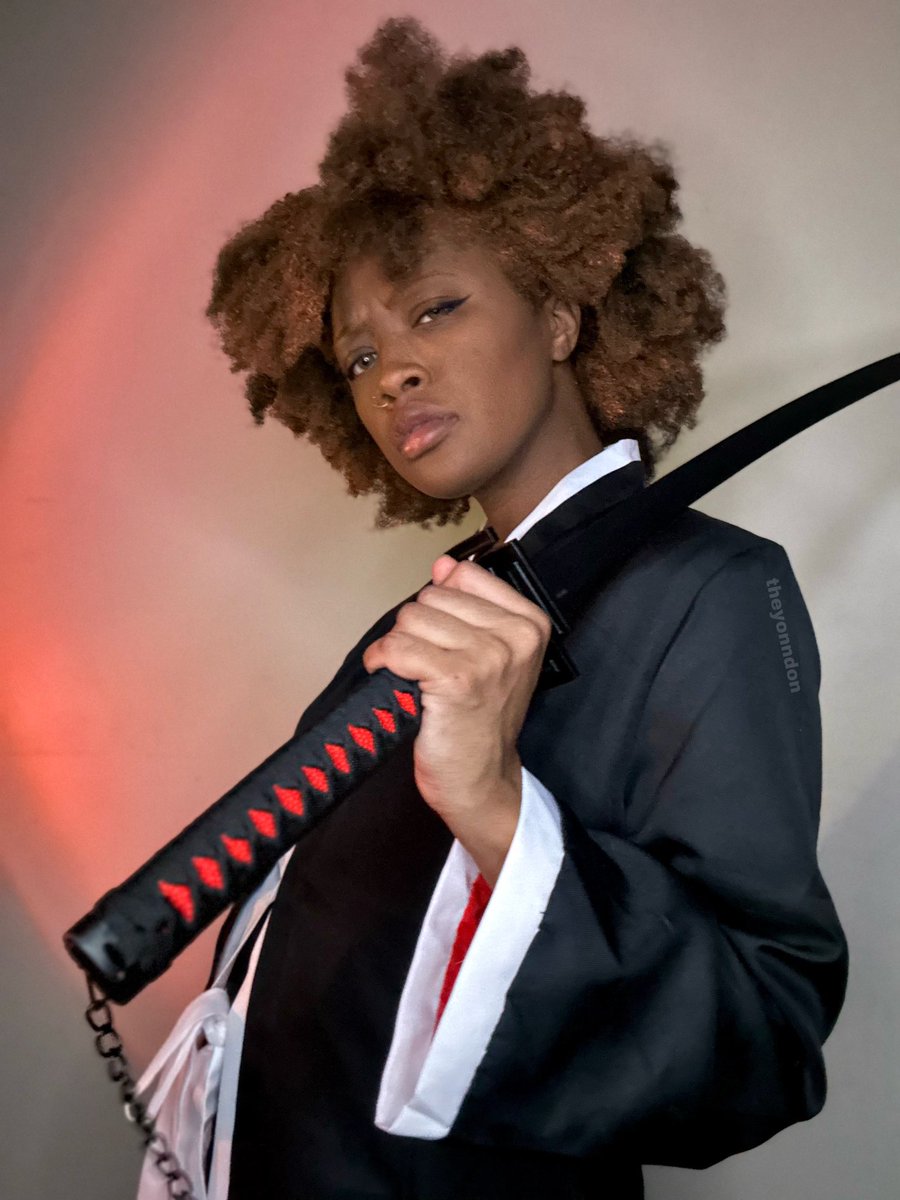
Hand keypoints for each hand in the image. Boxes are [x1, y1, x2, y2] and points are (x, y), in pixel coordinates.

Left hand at [361, 553, 552, 882]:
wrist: (481, 779)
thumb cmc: (479, 717)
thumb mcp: (487, 653)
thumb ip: (468, 603)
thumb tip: (444, 564)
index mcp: (530, 622)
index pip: (462, 577)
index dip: (441, 608)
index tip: (447, 642)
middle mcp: (516, 635)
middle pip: (432, 597)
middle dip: (418, 629)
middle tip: (430, 667)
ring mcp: (490, 656)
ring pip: (411, 618)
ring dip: (400, 648)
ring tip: (417, 678)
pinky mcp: (457, 679)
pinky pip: (398, 648)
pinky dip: (383, 663)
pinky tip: (396, 682)